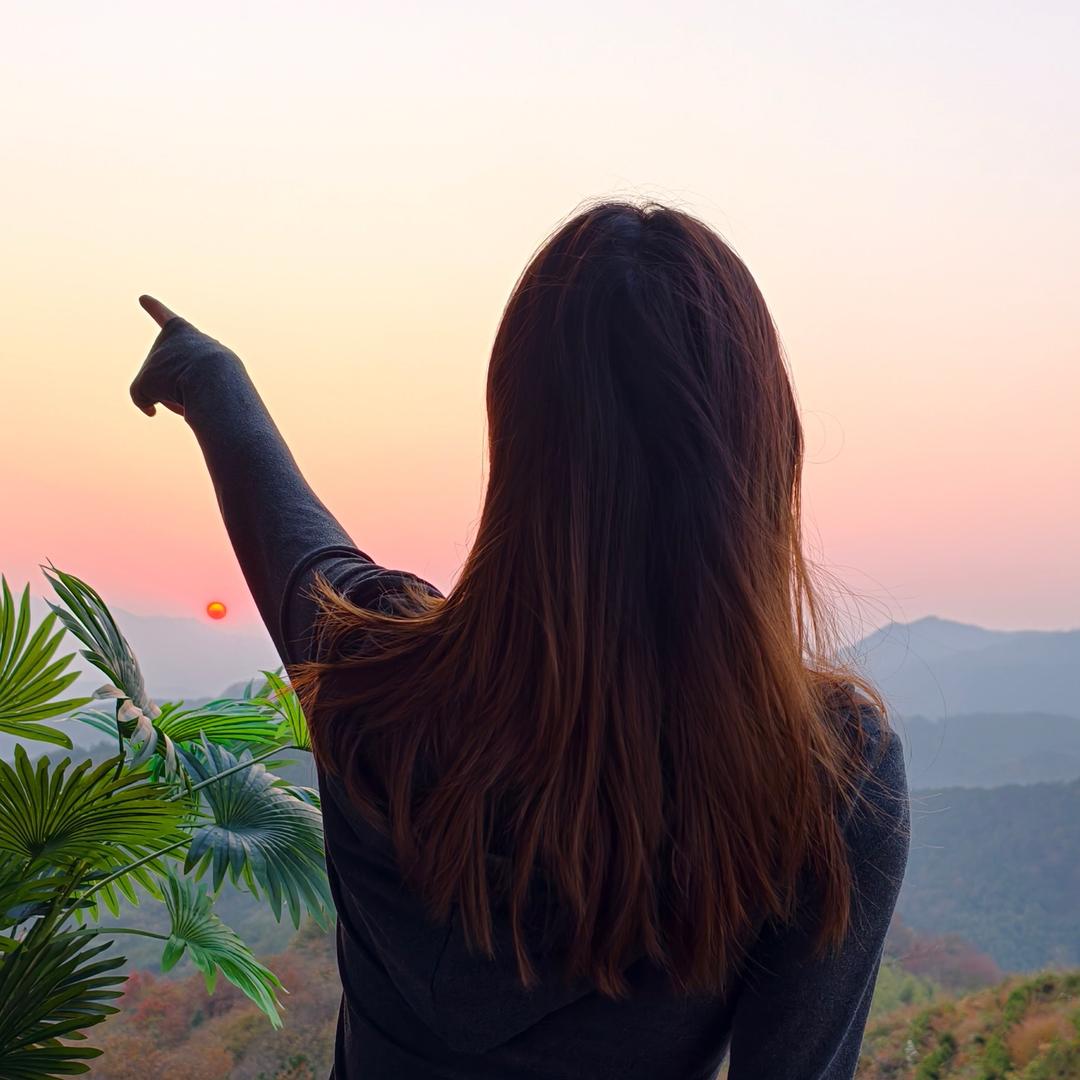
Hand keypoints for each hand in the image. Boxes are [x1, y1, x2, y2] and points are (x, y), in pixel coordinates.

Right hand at [130, 295, 238, 417]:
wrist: (213, 385)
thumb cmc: (174, 377)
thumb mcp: (143, 386)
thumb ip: (140, 395)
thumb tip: (153, 409)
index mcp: (178, 330)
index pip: (160, 315)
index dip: (152, 308)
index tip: (144, 298)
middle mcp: (199, 341)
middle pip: (168, 370)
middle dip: (165, 384)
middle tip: (171, 384)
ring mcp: (215, 360)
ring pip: (183, 388)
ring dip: (179, 399)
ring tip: (187, 396)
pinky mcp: (226, 381)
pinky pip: (201, 399)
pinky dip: (195, 408)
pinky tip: (200, 407)